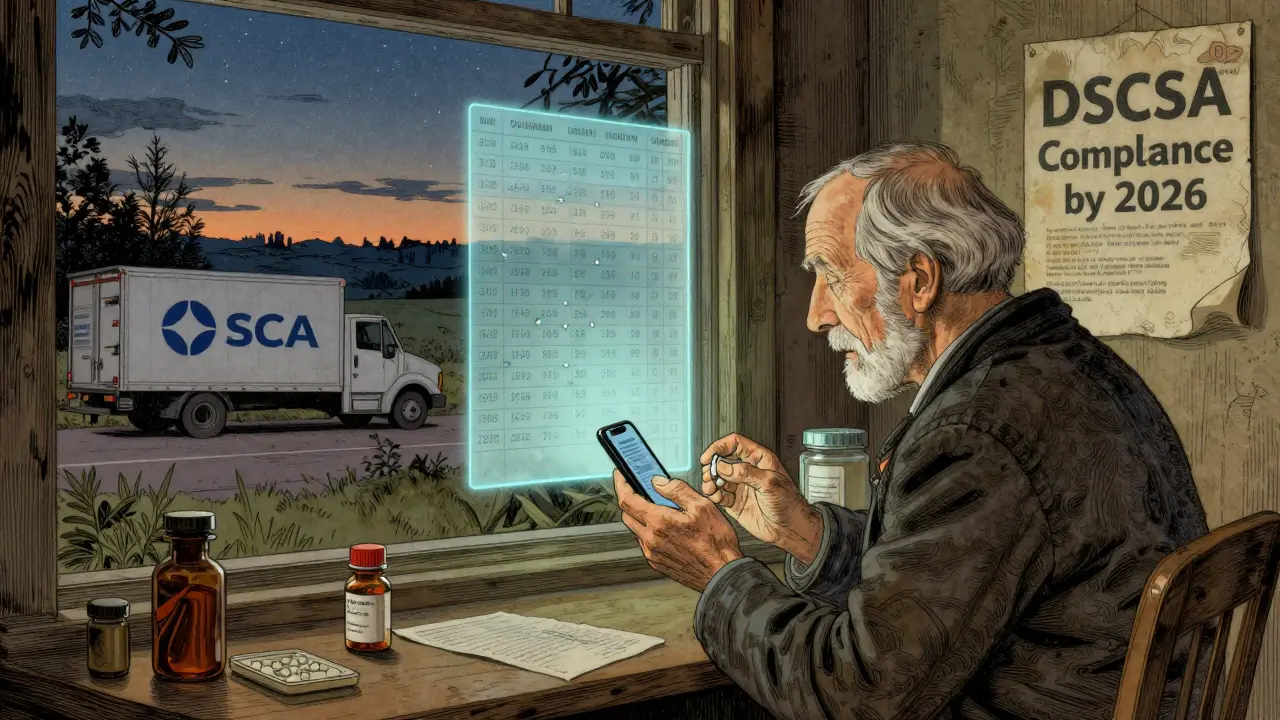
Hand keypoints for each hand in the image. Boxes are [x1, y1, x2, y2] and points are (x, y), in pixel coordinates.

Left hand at [613, 469, 743, 591]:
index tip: (621, 475)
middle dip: (630, 499)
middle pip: (627, 514)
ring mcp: (652, 553)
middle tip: (642, 490)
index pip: (627, 500)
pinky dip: (649, 531)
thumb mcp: (702, 506)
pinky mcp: (657, 563)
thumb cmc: (716, 542)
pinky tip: (667, 528)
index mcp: (659, 522)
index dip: (621, 484)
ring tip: (660, 509)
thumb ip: (677, 490)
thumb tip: (658, 482)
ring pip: (636, 529)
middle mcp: (650, 539)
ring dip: (641, 516)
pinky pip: (645, 543)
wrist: (721, 574)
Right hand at [699, 433, 823, 563]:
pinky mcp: (735, 502)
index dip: (720, 447)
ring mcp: (740, 486)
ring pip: (718, 478)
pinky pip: (719, 495)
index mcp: (759, 459)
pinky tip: (716, 497)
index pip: (735, 444)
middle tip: (710, 475)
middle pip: (722, 460)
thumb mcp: (769, 483)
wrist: (790, 528)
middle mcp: (748, 471)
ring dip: (710, 481)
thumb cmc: (790, 504)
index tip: (708, 456)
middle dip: (713, 466)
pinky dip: (714, 495)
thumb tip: (723, 466)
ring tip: (710, 487)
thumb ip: (745, 473)